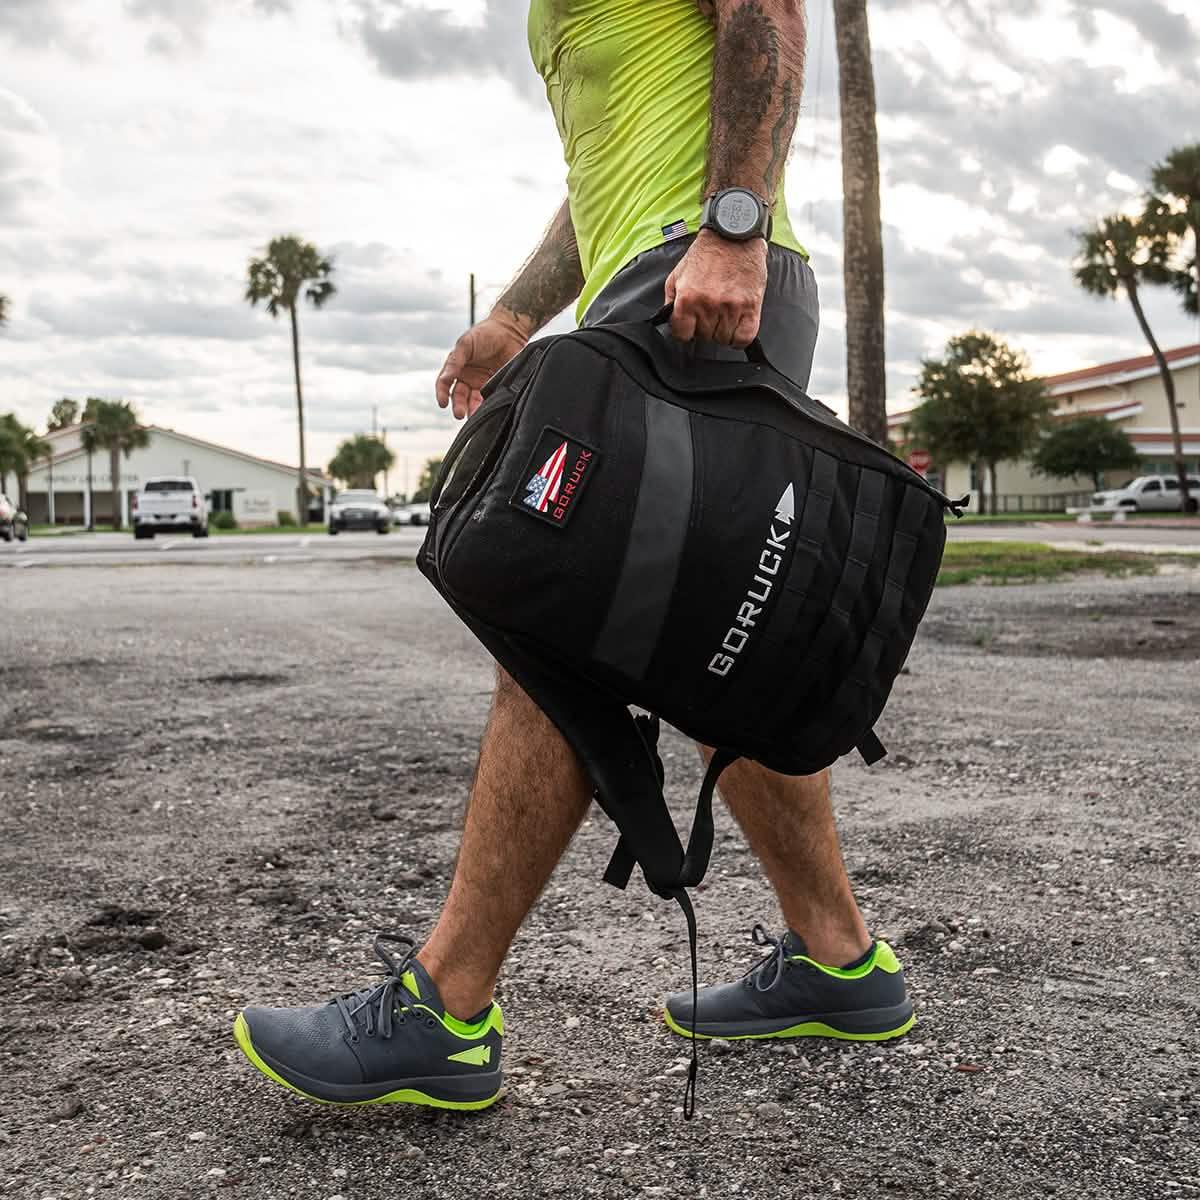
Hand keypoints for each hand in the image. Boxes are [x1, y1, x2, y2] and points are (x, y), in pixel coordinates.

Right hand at [435, 312, 528, 419]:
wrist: (510, 331)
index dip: (442, 394)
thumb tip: (445, 379)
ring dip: (473, 410)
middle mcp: (468, 379)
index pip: (445, 384)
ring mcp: (482, 384)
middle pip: (459, 397)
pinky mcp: (497, 387)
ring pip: (474, 402)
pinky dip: (488, 406)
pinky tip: (488, 410)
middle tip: (459, 414)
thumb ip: (455, 361)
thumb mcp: (466, 344)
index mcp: (457, 368)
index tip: (442, 403)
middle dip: (458, 406)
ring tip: (474, 416)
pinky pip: (491, 399)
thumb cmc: (485, 334)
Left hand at [664, 230, 767, 346]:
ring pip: (723, 339)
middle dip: (705, 328)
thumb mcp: (677, 274)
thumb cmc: (706, 254)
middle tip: (710, 312)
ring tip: (724, 314)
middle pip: (704, 337)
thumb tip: (671, 322)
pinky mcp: (751, 307)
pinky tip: (737, 325)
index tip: (691, 325)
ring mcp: (730, 307)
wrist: (733, 235)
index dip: (686, 331)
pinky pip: (743, 338)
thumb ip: (671, 300)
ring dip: (723, 331)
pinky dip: (739, 337)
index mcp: (687, 298)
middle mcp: (708, 305)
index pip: (682, 335)